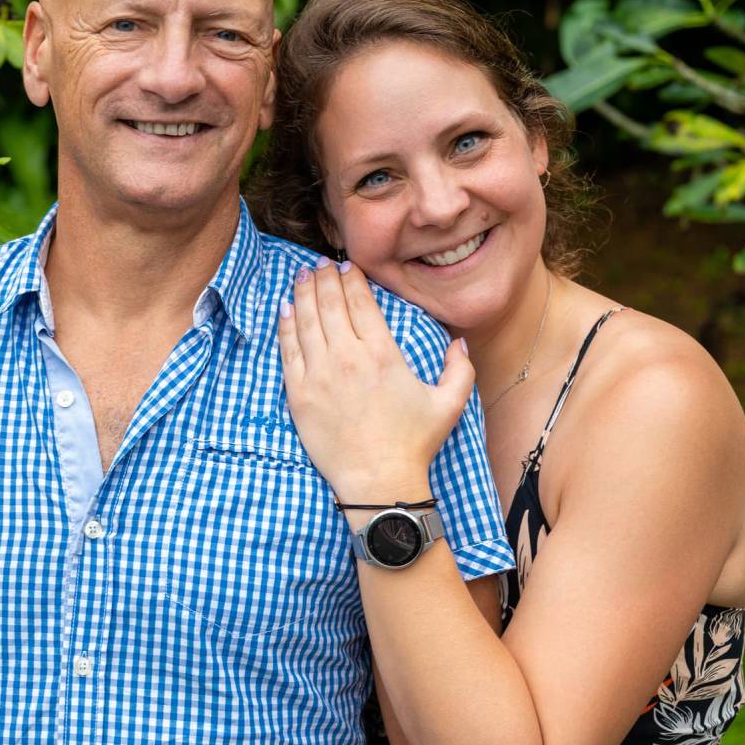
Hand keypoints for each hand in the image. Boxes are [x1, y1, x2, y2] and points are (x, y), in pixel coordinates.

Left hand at [279, 259, 473, 502]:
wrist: (378, 481)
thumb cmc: (414, 444)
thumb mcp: (449, 403)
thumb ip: (459, 368)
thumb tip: (458, 341)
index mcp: (383, 354)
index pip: (361, 303)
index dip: (352, 280)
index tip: (346, 266)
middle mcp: (348, 358)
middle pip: (330, 305)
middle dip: (324, 278)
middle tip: (320, 263)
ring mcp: (319, 375)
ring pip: (305, 321)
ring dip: (302, 293)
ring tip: (301, 276)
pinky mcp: (299, 394)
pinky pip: (288, 350)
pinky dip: (285, 326)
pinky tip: (284, 309)